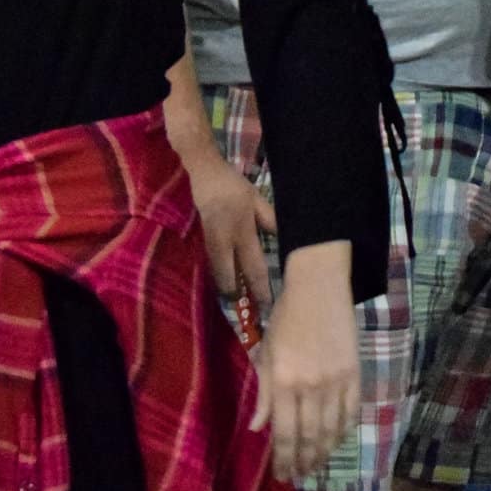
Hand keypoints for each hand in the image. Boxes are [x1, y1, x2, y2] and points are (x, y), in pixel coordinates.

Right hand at [182, 143, 277, 309]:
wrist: (204, 176)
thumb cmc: (235, 188)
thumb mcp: (258, 201)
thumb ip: (271, 221)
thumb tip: (286, 241)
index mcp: (242, 231)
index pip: (254, 266)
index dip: (260, 288)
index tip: (268, 305)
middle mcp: (224, 242)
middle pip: (231, 277)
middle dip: (239, 297)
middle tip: (250, 314)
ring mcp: (211, 244)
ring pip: (220, 274)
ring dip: (229, 290)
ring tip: (240, 306)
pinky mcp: (204, 242)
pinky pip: (215, 266)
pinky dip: (222, 278)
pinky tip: (229, 287)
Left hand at [250, 245, 360, 481]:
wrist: (320, 288)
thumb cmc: (286, 319)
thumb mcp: (266, 353)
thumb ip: (263, 393)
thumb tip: (259, 429)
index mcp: (283, 382)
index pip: (284, 433)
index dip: (283, 459)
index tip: (282, 476)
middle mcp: (310, 388)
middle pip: (309, 437)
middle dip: (303, 462)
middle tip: (300, 476)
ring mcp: (336, 382)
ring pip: (332, 430)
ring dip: (324, 453)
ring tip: (316, 466)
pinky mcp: (355, 374)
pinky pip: (351, 412)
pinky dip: (344, 431)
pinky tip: (336, 441)